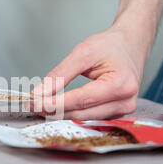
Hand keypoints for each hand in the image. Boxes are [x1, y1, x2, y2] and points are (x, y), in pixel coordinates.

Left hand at [32, 26, 149, 119]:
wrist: (131, 45)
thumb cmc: (111, 45)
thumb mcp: (83, 52)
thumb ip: (60, 74)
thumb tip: (40, 93)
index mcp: (121, 84)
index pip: (81, 100)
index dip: (54, 103)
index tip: (33, 102)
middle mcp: (125, 102)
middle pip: (81, 113)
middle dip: (54, 110)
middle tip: (31, 104)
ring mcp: (122, 111)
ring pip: (83, 119)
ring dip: (60, 114)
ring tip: (40, 105)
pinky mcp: (116, 114)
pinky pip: (89, 117)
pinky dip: (71, 112)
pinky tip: (57, 107)